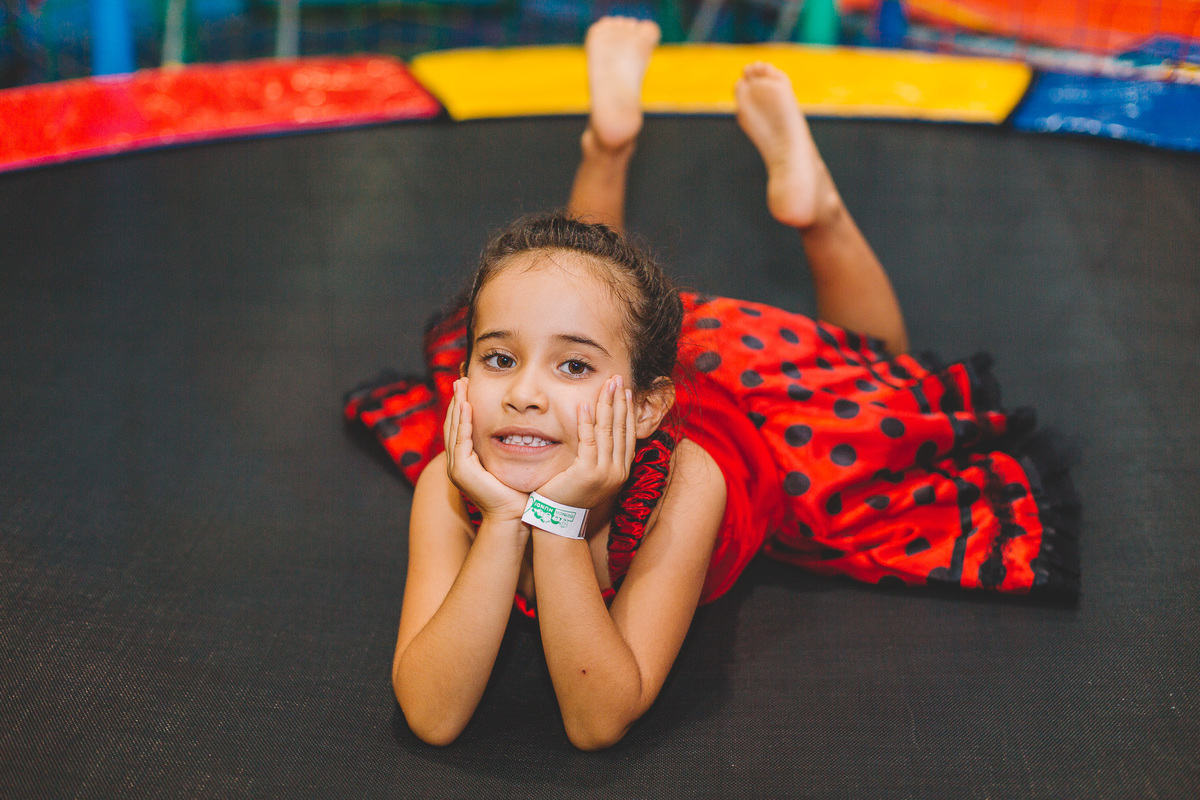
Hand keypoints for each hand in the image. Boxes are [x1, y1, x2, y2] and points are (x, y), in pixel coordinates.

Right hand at [443, 378, 528, 521]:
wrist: (515, 515)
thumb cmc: (517, 491)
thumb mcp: (509, 462)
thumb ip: (505, 446)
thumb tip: (516, 429)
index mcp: (466, 462)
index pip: (460, 428)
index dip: (462, 407)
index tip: (468, 387)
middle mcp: (457, 464)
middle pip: (452, 425)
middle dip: (457, 401)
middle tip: (460, 379)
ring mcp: (457, 468)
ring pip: (454, 429)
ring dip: (457, 406)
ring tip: (461, 386)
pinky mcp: (462, 470)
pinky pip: (461, 440)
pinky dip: (463, 421)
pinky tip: (467, 405)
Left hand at [536, 375, 635, 511]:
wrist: (558, 517)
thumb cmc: (570, 493)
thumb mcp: (591, 473)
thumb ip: (599, 454)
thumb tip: (601, 431)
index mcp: (621, 471)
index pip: (628, 435)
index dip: (627, 411)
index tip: (624, 392)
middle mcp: (618, 471)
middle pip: (621, 429)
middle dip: (619, 402)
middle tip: (618, 380)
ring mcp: (605, 473)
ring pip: (607, 431)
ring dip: (607, 405)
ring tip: (607, 385)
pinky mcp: (588, 472)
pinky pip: (589, 440)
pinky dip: (587, 421)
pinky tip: (586, 404)